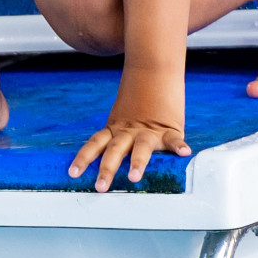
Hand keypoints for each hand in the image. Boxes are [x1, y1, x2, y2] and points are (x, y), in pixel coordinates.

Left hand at [68, 78, 190, 191]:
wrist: (153, 69)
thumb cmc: (138, 100)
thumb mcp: (122, 117)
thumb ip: (117, 136)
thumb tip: (108, 158)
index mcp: (115, 128)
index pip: (94, 144)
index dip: (83, 159)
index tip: (72, 173)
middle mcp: (128, 131)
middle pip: (114, 150)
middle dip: (107, 169)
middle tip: (101, 187)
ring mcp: (148, 130)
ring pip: (140, 147)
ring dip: (136, 162)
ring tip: (134, 177)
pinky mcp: (168, 128)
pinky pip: (173, 139)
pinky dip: (179, 146)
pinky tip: (184, 153)